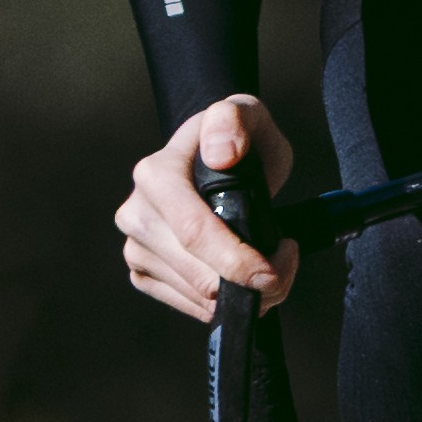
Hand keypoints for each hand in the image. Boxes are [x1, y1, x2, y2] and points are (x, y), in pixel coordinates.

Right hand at [120, 96, 294, 316]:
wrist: (215, 162)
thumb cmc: (234, 139)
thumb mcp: (245, 115)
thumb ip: (234, 121)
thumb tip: (221, 154)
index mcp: (155, 175)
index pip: (194, 232)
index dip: (236, 261)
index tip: (273, 272)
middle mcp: (136, 213)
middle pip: (198, 274)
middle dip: (251, 284)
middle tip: (286, 266)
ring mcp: (135, 246)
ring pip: (197, 296)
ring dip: (243, 295)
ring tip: (270, 268)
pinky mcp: (142, 273)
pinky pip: (189, 306)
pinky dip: (223, 303)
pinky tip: (239, 278)